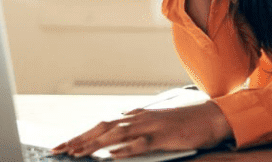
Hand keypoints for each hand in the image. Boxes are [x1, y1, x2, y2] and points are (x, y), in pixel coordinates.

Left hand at [51, 101, 232, 158]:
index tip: (64, 145)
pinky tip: (111, 156)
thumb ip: (138, 126)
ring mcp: (151, 126)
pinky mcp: (164, 137)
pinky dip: (124, 149)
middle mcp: (140, 118)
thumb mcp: (158, 123)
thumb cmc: (187, 122)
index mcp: (138, 115)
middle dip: (79, 139)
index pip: (103, 124)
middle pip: (103, 127)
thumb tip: (119, 132)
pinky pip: (140, 144)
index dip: (82, 134)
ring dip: (94, 144)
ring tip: (75, 153)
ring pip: (116, 135)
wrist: (213, 116)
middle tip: (59, 149)